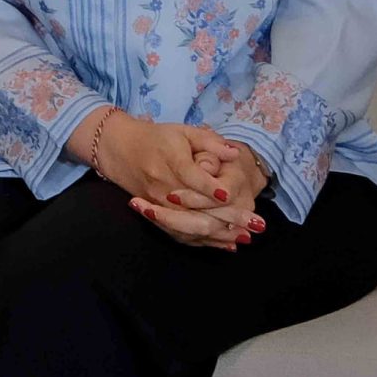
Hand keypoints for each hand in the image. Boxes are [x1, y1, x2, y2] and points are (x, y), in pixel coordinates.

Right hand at [89, 112, 264, 249]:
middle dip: (228, 219)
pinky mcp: (157, 214)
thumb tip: (234, 153)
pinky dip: (204, 241)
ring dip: (219, 235)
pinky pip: (180, 233)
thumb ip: (210, 142)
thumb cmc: (156, 138)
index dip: (212, 189)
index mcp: (170, 162)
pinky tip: (226, 244)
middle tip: (257, 225)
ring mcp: (158, 204)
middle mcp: (163, 187)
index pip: (193, 179)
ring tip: (246, 238)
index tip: (230, 196)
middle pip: (195, 210)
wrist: (119, 148)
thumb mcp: (184, 132)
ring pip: (189, 226)